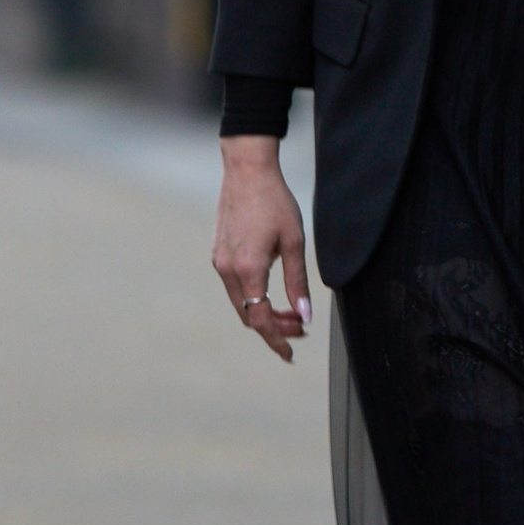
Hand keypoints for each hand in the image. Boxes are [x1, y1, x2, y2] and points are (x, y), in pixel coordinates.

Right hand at [212, 139, 312, 364]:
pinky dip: (253, 297)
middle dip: (274, 327)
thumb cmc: (274, 201)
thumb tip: (304, 316)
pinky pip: (235, 287)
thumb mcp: (294, 242)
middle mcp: (228, 270)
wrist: (247, 171)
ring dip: (263, 312)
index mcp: (248, 269)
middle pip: (248, 316)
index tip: (290, 354)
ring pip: (240, 303)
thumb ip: (297, 282)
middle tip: (300, 328)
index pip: (259, 320)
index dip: (276, 340)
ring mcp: (220, 262)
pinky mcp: (219, 254)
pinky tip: (272, 292)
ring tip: (290, 312)